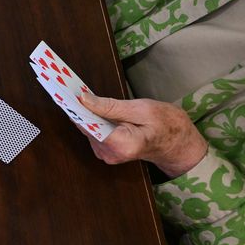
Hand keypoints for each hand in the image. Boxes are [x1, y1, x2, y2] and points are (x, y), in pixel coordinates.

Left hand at [79, 94, 208, 177]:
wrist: (179, 144)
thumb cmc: (168, 125)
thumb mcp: (142, 109)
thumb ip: (110, 106)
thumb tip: (84, 99)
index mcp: (122, 145)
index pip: (89, 126)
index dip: (76, 109)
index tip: (65, 94)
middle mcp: (110, 154)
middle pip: (86, 127)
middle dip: (81, 108)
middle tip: (74, 89)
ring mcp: (107, 155)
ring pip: (88, 129)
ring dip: (88, 113)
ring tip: (87, 97)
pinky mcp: (105, 152)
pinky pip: (94, 132)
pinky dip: (94, 120)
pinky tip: (98, 109)